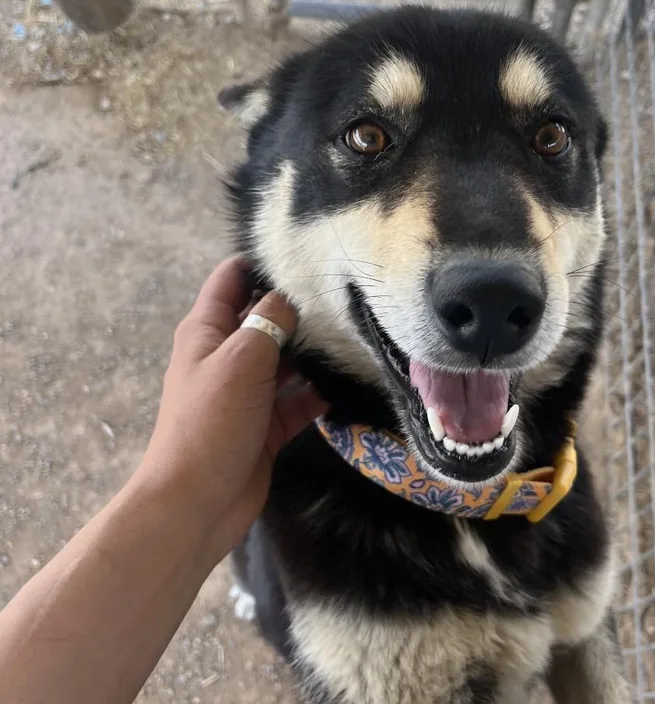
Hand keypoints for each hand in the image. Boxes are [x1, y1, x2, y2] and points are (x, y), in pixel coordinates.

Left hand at [134, 257, 327, 560]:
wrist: (197, 502)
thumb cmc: (211, 421)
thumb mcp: (240, 359)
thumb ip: (267, 321)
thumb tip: (290, 297)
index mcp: (207, 331)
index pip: (231, 279)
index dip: (260, 261)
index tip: (303, 251)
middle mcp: (227, 356)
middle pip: (265, 319)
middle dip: (299, 307)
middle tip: (345, 293)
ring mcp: (248, 392)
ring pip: (286, 361)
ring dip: (314, 353)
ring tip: (356, 335)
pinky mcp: (266, 425)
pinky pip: (297, 401)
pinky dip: (317, 394)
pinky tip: (348, 385)